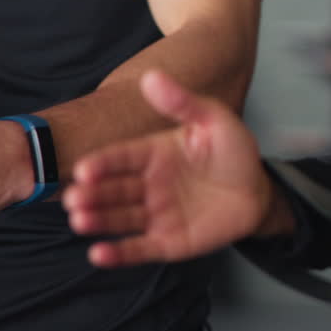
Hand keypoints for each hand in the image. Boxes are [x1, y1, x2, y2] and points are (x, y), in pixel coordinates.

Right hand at [62, 70, 284, 266]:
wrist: (258, 192)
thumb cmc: (234, 152)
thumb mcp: (214, 121)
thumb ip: (183, 103)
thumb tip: (152, 76)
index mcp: (154, 154)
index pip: (121, 158)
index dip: (102, 163)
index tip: (84, 169)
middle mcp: (148, 185)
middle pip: (114, 189)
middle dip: (91, 194)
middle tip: (72, 198)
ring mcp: (155, 214)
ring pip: (120, 218)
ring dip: (98, 220)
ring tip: (79, 221)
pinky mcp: (166, 242)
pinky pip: (139, 248)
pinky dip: (119, 254)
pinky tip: (98, 254)